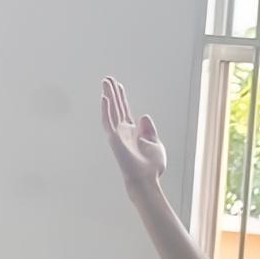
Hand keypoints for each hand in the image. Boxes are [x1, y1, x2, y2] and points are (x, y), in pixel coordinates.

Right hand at [99, 79, 167, 198]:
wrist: (147, 179)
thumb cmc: (151, 166)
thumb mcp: (155, 144)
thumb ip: (149, 130)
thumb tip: (144, 115)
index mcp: (132, 132)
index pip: (125, 110)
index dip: (121, 98)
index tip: (118, 86)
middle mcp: (122, 131)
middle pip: (116, 107)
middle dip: (112, 93)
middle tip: (107, 79)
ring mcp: (117, 134)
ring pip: (111, 110)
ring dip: (108, 96)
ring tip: (105, 82)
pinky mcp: (114, 139)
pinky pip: (109, 121)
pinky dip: (106, 110)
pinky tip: (105, 98)